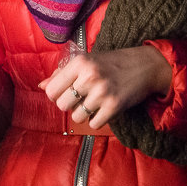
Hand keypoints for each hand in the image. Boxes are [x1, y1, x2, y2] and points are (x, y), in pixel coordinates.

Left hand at [39, 45, 171, 128]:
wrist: (145, 65)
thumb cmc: (112, 62)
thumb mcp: (86, 61)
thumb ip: (62, 73)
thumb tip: (41, 86)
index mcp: (79, 62)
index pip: (51, 90)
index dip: (56, 94)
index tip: (66, 92)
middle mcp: (89, 76)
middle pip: (62, 105)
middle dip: (70, 105)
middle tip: (82, 97)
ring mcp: (102, 92)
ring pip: (76, 117)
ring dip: (84, 113)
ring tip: (94, 102)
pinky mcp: (114, 106)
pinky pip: (93, 124)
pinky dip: (97, 120)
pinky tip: (104, 109)